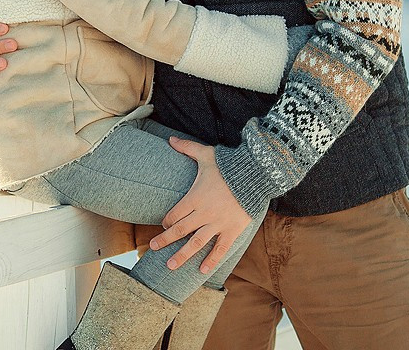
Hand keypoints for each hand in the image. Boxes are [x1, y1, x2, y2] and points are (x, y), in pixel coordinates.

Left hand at [148, 136, 252, 274]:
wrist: (256, 174)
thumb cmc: (229, 164)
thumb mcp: (205, 154)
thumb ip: (186, 148)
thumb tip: (170, 139)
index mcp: (195, 196)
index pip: (174, 214)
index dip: (166, 220)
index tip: (163, 224)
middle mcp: (204, 213)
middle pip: (180, 230)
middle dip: (165, 240)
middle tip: (152, 248)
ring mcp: (218, 223)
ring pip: (196, 243)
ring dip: (182, 255)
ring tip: (170, 266)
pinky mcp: (233, 230)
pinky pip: (221, 248)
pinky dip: (212, 260)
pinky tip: (202, 270)